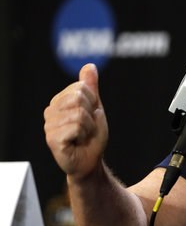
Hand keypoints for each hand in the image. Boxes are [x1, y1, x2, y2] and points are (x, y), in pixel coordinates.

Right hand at [44, 63, 108, 178]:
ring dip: (89, 126)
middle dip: (91, 113)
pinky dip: (84, 135)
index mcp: (59, 100)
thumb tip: (89, 65)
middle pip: (78, 97)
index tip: (90, 115)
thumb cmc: (91, 136)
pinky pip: (76, 127)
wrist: (90, 160)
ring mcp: (49, 125)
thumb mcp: (95, 107)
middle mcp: (51, 111)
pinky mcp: (52, 139)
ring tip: (83, 135)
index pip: (81, 87)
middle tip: (87, 126)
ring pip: (79, 113)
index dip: (93, 102)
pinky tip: (78, 142)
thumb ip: (91, 87)